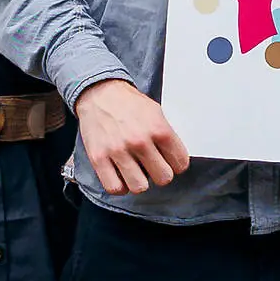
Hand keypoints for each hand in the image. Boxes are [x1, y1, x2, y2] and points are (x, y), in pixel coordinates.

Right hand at [75, 79, 189, 196]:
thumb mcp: (156, 112)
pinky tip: (121, 177)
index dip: (176, 164)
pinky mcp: (99, 158)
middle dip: (160, 174)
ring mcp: (118, 151)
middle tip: (153, 167)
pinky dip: (120, 186)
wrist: (99, 93)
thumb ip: (167, 134)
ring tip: (137, 173)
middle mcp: (139, 141)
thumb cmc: (128, 103)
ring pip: (140, 187)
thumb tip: (175, 157)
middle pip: (163, 178)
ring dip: (140, 182)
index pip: (180, 163)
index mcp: (158, 129)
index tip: (170, 161)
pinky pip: (115, 187)